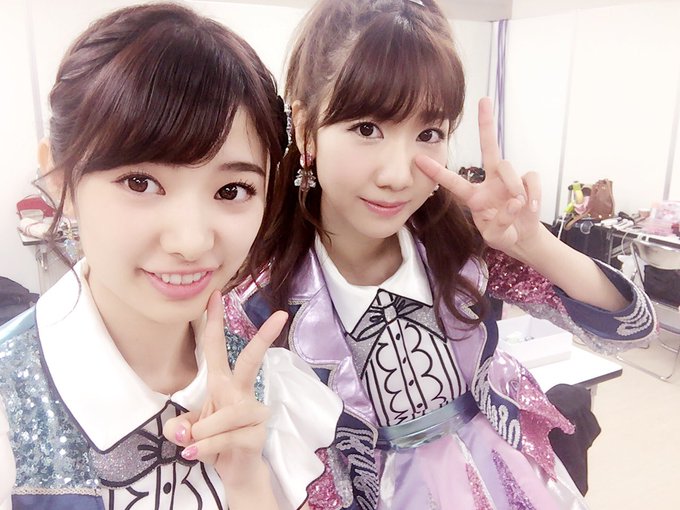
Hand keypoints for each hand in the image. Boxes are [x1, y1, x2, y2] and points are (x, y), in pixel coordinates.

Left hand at [163, 290, 287, 486]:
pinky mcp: (257, 434)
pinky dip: (205, 448)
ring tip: (191, 446)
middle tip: (281, 316)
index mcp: (223, 383)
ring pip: (226, 415)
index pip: (216, 348)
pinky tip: (194, 454)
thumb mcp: (190, 430)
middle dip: (264, 339)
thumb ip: (179, 426)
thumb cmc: (215, 441)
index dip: (214, 322)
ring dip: (203, 432)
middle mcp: (241, 393)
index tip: (216, 295)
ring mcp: (254, 412)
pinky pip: (226, 437)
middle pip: (252, 361)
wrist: (237, 473)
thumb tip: (180, 430)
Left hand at [416, 97, 541, 256]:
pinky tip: (530, 207)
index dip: (436, 171)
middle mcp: (489, 182)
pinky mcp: (527, 182)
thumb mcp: (494, 236)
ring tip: (517, 206)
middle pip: (488, 148)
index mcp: (474, 197)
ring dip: (513, 187)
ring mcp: (509, 179)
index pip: (453, 182)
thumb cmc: (502, 233)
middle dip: (486, 124)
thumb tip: (514, 202)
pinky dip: (533, 194)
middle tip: (484, 100)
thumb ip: (500, 223)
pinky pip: (530, 178)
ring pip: (508, 166)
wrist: (523, 238)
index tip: (418, 158)